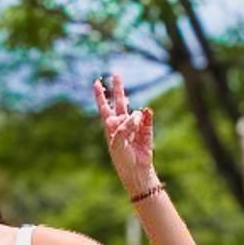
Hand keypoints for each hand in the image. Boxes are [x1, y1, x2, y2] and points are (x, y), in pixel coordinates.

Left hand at [94, 72, 156, 195]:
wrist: (136, 170)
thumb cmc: (122, 159)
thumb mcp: (117, 143)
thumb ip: (122, 127)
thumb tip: (135, 114)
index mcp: (110, 127)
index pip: (104, 107)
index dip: (100, 95)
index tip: (97, 82)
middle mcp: (122, 124)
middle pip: (119, 102)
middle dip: (118, 89)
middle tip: (116, 74)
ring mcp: (135, 126)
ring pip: (134, 112)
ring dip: (133, 119)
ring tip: (132, 131)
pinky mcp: (147, 130)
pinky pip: (146, 119)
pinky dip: (145, 117)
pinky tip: (145, 114)